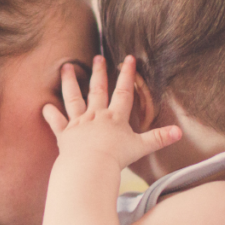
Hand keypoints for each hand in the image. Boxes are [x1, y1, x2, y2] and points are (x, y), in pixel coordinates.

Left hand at [41, 55, 179, 169]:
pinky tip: (44, 106)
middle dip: (99, 73)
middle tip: (97, 57)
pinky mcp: (64, 135)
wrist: (90, 167)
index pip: (123, 92)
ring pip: (73, 99)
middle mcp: (96, 116)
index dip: (127, 75)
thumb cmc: (116, 158)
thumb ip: (159, 138)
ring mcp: (78, 124)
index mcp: (115, 118)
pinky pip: (56, 123)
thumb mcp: (141, 147)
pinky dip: (50, 115)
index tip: (129, 58)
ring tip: (66, 68)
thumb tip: (180, 132)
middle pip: (97, 90)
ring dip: (70, 83)